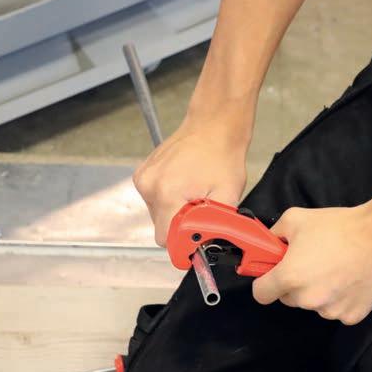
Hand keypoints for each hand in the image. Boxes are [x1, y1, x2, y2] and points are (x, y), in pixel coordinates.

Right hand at [133, 119, 247, 245]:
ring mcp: (143, 179)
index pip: (166, 240)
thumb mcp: (229, 195)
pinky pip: (154, 200)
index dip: (184, 244)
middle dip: (181, 227)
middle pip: (161, 229)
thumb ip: (218, 226)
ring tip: (194, 193)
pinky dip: (169, 199)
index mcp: (168, 194)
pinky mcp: (142, 174)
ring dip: (175, 212)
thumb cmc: (222, 155)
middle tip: (201, 209)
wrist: (213, 126)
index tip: (196, 240)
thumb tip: (210, 245)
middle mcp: (150, 187)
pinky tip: (184, 184)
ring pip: (157, 215)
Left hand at [251, 205, 371, 324]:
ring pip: (314, 305)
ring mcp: (331, 312)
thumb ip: (274, 234)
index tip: (273, 274)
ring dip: (318, 292)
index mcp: (290, 278)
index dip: (265, 282)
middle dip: (294, 284)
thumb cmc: (340, 226)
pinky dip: (340, 299)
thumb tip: (267, 244)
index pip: (261, 294)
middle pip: (289, 299)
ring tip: (336, 268)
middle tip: (312, 262)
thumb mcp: (296, 218)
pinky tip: (350, 279)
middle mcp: (308, 300)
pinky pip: (337, 310)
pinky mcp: (352, 317)